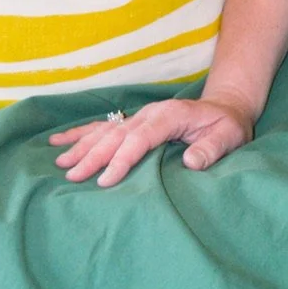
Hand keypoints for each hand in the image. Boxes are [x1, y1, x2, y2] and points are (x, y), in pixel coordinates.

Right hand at [50, 96, 254, 186]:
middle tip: (73, 177)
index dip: (122, 159)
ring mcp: (140, 115)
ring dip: (82, 146)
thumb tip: (191, 162)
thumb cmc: (227, 126)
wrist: (225, 107)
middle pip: (116, 135)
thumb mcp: (229, 137)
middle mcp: (150, 113)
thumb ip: (212, 149)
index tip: (105, 180)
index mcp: (170, 116)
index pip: (140, 139)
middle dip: (94, 156)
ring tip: (61, 163)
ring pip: (105, 131)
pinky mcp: (134, 121)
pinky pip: (103, 126)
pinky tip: (58, 141)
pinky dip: (80, 133)